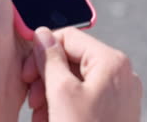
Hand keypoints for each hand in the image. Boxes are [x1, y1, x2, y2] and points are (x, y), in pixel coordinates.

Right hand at [22, 27, 142, 121]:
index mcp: (111, 61)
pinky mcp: (115, 108)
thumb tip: (41, 33)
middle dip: (46, 76)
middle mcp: (120, 72)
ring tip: (38, 114)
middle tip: (31, 97)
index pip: (69, 37)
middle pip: (72, 58)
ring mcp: (120, 92)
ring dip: (52, 92)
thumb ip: (49, 58)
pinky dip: (65, 103)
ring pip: (76, 78)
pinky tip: (50, 119)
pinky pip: (85, 95)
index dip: (42, 50)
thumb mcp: (61, 93)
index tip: (25, 70)